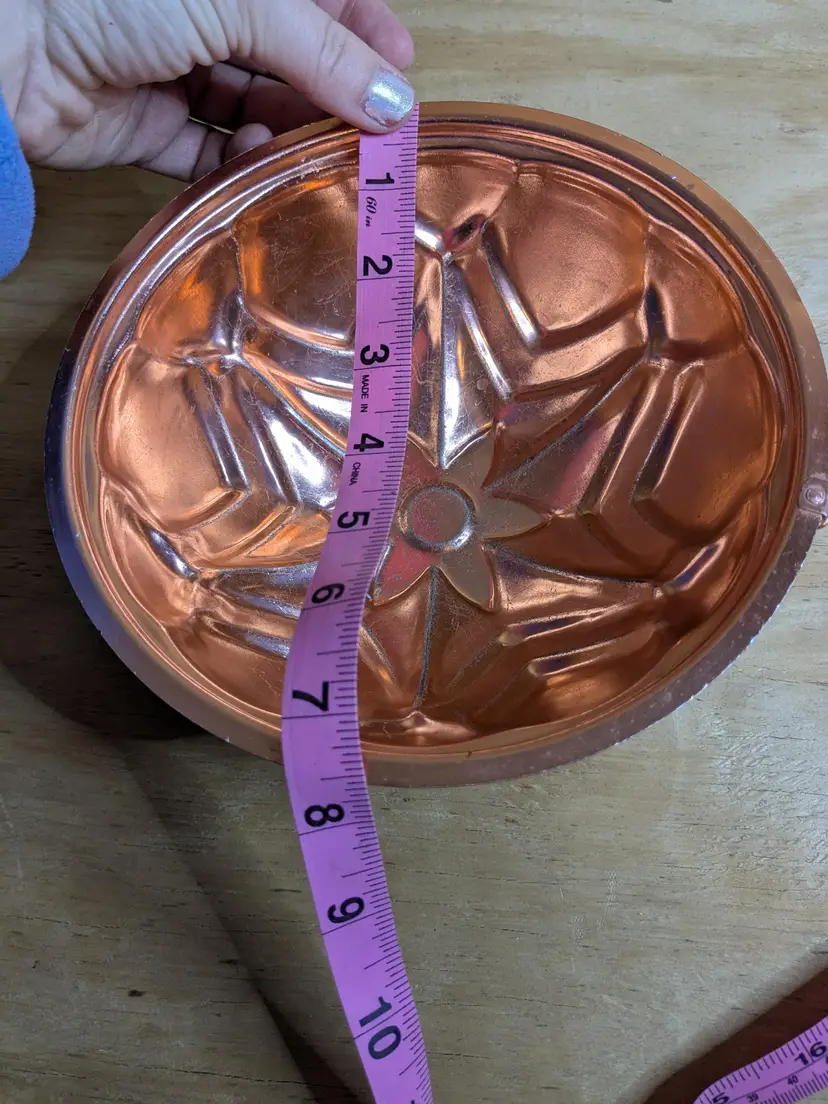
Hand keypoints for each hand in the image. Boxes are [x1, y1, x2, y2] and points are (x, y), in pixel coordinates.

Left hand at [1, 0, 414, 178]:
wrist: (7, 43)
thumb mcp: (240, 1)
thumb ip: (323, 53)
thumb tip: (394, 101)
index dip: (362, 32)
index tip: (400, 71)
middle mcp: (203, 13)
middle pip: (290, 57)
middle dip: (330, 93)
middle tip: (368, 134)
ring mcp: (174, 69)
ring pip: (255, 107)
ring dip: (285, 129)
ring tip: (306, 146)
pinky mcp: (147, 126)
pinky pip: (210, 151)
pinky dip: (238, 161)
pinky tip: (254, 159)